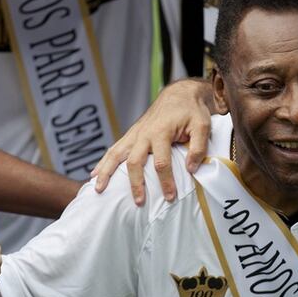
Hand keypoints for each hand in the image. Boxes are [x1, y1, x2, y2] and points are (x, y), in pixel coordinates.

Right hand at [91, 78, 215, 204]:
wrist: (179, 94)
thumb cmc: (192, 111)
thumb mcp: (202, 126)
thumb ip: (198, 147)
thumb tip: (190, 169)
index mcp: (161, 132)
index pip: (161, 162)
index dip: (165, 181)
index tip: (170, 197)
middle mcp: (144, 133)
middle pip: (134, 162)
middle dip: (135, 184)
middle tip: (139, 202)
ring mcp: (135, 134)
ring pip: (116, 154)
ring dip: (107, 172)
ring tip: (99, 190)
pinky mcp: (131, 135)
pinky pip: (114, 149)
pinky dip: (103, 162)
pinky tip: (95, 175)